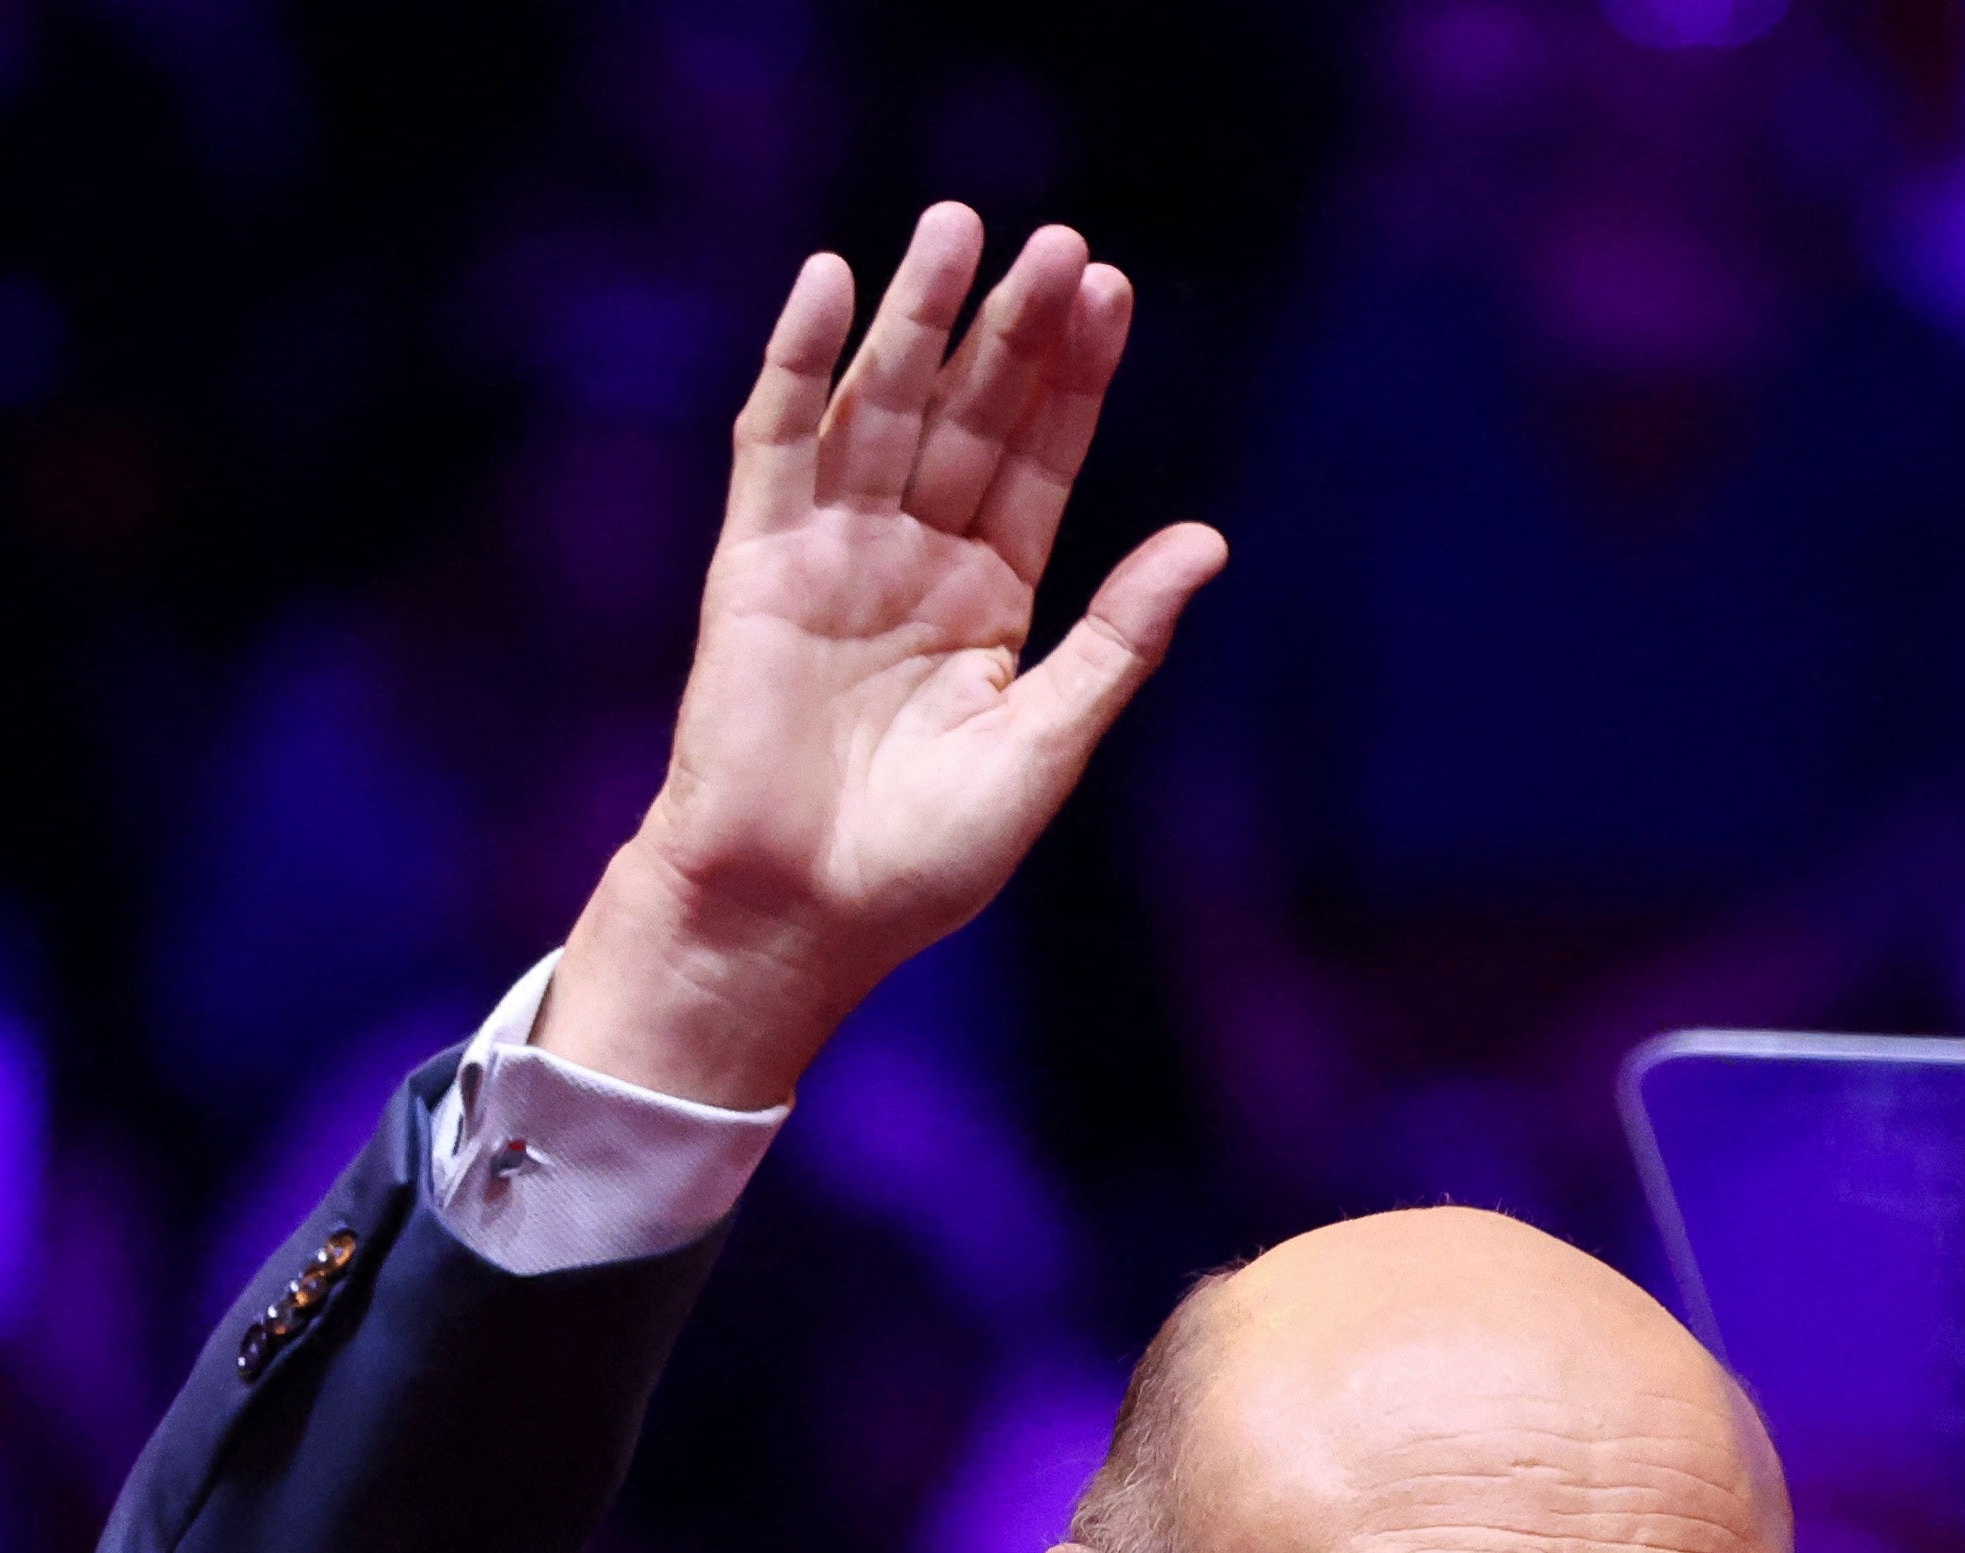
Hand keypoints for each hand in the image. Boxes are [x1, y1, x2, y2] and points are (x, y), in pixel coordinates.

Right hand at [544, 206, 1227, 1108]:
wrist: (797, 915)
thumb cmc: (922, 858)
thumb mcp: (1047, 743)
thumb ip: (1119, 638)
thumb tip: (1211, 538)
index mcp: (990, 601)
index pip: (1041, 461)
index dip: (1076, 378)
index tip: (1113, 289)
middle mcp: (914, 560)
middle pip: (971, 415)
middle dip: (1013, 329)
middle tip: (1059, 238)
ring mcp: (832, 552)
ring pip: (882, 407)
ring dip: (917, 316)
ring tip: (960, 225)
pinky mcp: (753, 561)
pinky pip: (776, 441)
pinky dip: (799, 361)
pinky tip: (830, 280)